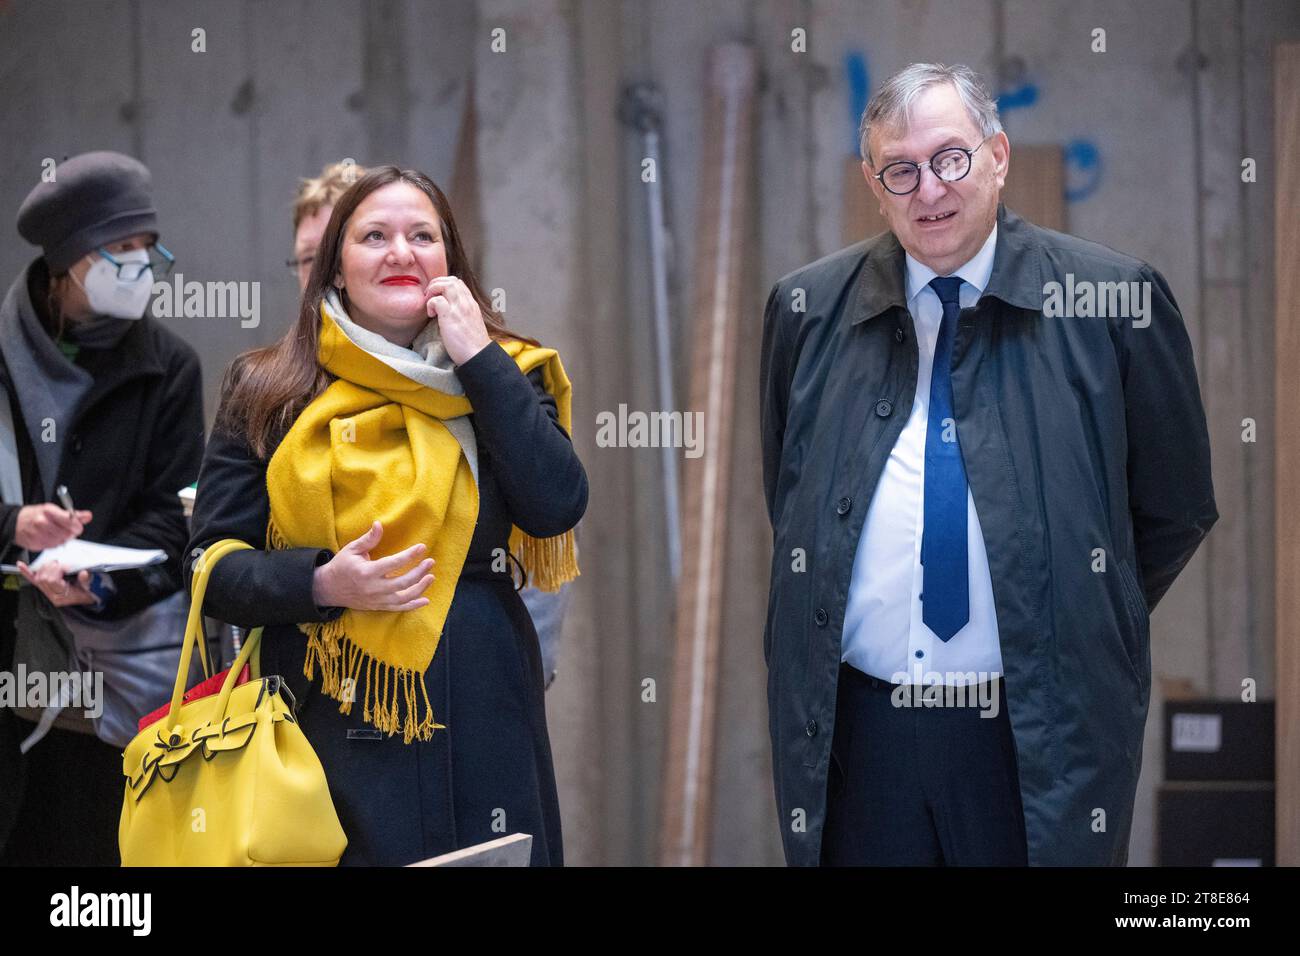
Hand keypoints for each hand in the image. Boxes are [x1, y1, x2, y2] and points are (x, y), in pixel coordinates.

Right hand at [14, 504, 92, 550]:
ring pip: (60, 541)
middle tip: (66, 530)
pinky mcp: (35, 543)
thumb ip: (73, 515)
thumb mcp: (54, 510)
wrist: (17, 522)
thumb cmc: (37, 515)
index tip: (78, 527)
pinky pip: (52, 546)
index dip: (77, 526)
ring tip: (56, 533)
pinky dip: (54, 543)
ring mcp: (37, 533)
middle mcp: (42, 522)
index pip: (70, 521)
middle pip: (67, 533)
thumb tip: (88, 516)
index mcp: (49, 511)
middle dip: (70, 533)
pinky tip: (49, 538)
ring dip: (62, 539)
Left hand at [16, 559, 96, 606]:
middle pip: (44, 578)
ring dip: (44, 567)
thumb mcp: (91, 587)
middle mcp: (53, 595)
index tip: (66, 566)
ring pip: (38, 578)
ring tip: (54, 563)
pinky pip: (33, 580)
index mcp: (62, 596)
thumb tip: (83, 573)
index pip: (53, 581)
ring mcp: (48, 592)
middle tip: (60, 563)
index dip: (58, 570)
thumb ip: (86, 580)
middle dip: (51, 567)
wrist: (88, 597)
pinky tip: (21, 565)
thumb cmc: (89, 592)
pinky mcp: (45, 588)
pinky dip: (26, 572)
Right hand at [312, 521, 434, 611]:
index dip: (409, 555)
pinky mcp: (378, 606)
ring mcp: (376, 600)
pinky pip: (398, 608)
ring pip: (403, 597)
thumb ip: (368, 539)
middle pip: (402, 582)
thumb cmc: (341, 566)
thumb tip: (379, 524)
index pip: (393, 563)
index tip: (422, 547)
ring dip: (420, 588)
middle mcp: (373, 588)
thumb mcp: (351, 549)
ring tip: (431, 577)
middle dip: (419, 572)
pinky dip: (413, 605)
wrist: (328, 589)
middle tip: (430, 562)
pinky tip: (425, 600)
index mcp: (366, 572)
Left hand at [425, 276, 491, 365]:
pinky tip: (431, 315)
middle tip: (430, 297)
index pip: (458, 283)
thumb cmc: (473, 346)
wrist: (478, 356)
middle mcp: (466, 303)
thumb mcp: (471, 324)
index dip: (445, 285)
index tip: (438, 296)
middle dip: (437, 284)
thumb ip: (463, 315)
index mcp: (472, 304)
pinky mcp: (450, 316)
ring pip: (444, 284)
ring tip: (430, 304)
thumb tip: (449, 314)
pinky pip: (436, 300)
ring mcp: (459, 308)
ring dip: (433, 290)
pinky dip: (430, 304)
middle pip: (451, 280)